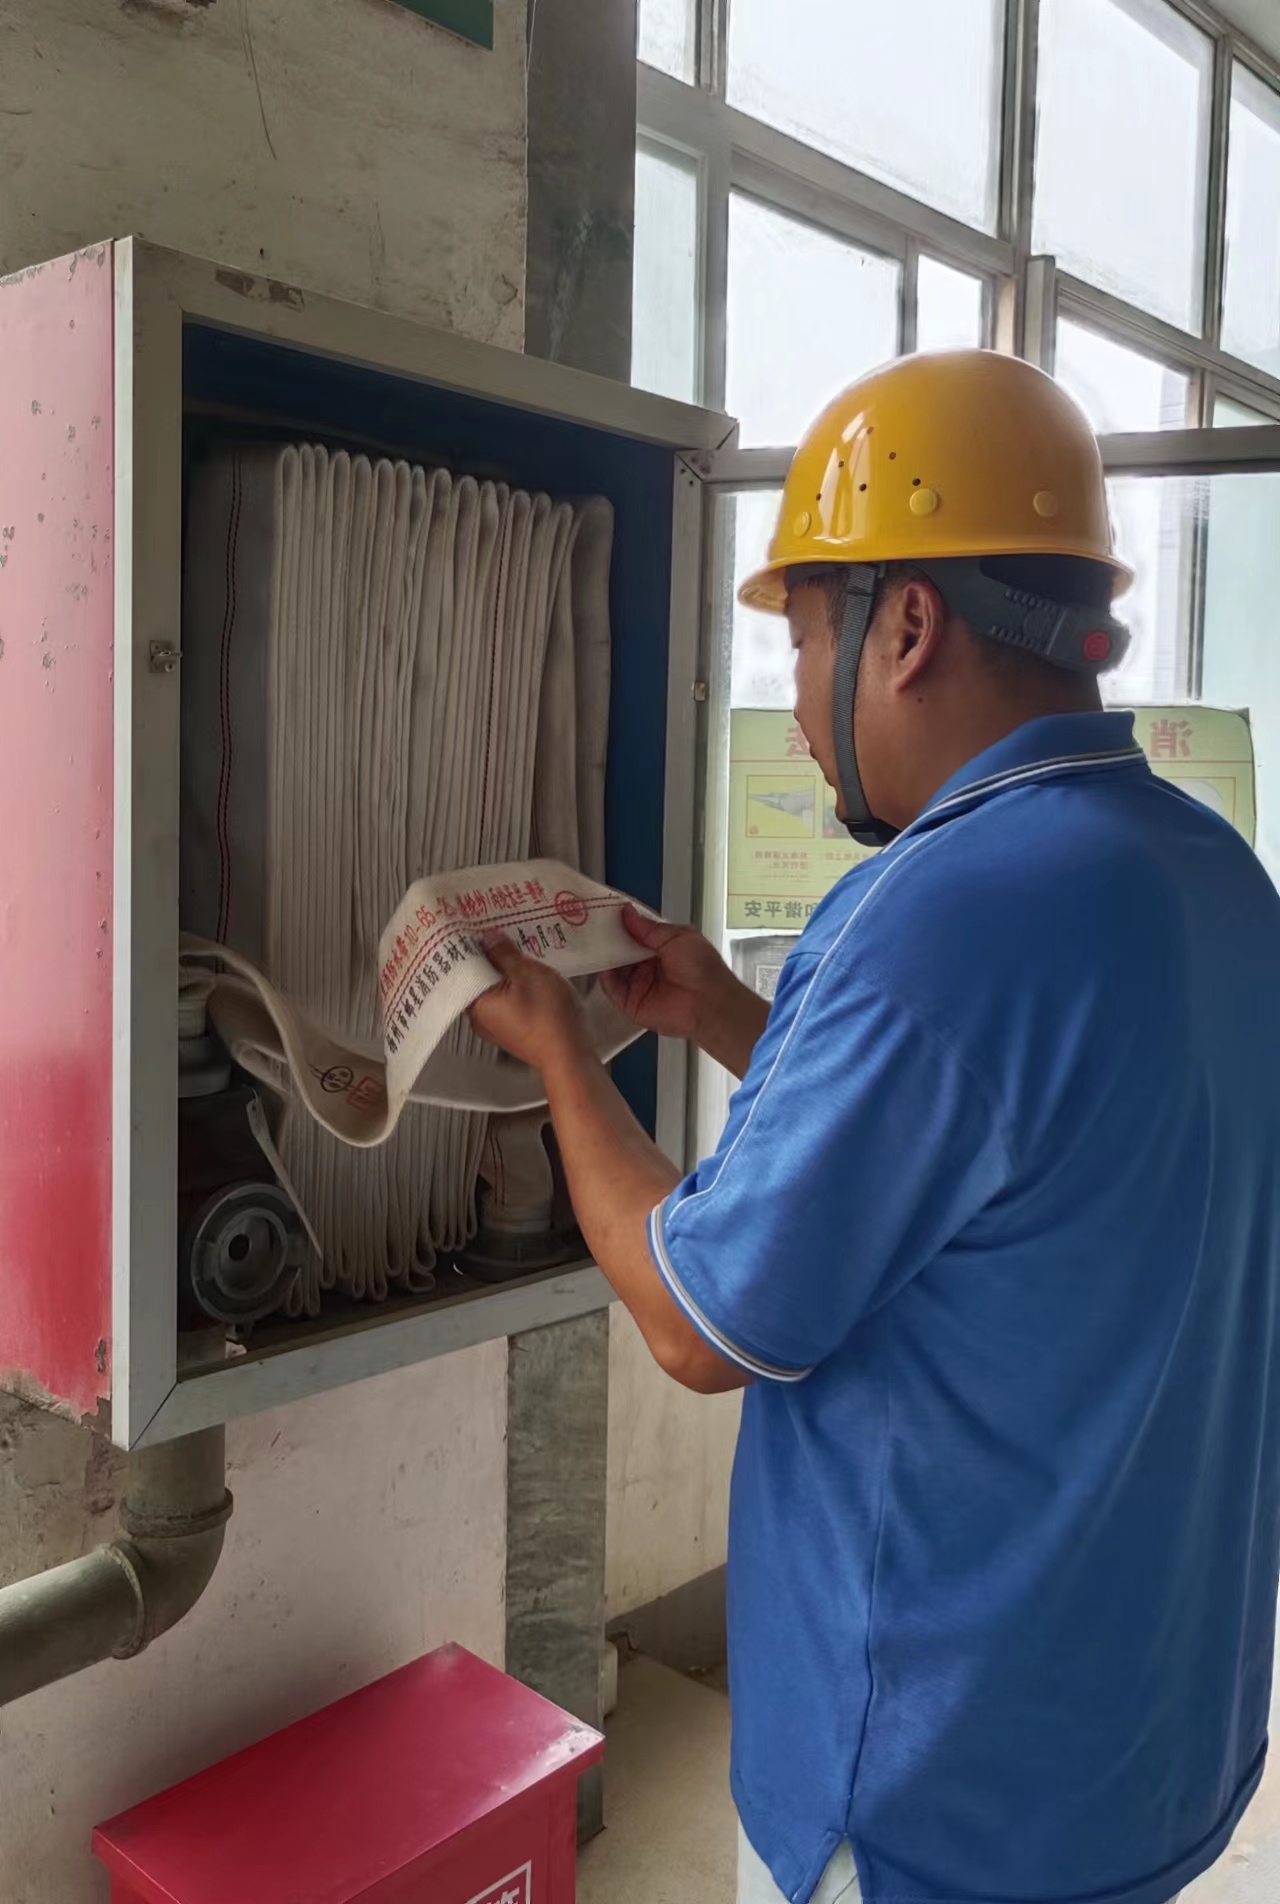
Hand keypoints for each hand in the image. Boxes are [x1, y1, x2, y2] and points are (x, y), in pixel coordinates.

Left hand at [468, 934, 589, 1073]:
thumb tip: (490, 939)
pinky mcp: (512, 1029)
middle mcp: (479, 1017)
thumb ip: (505, 954)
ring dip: (503, 971)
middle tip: (499, 934)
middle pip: (476, 977)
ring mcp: (496, 1025)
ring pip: (493, 989)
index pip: (460, 966)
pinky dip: (513, 987)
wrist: (570, 1054)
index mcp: (475, 1003)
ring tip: (517, 951)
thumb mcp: (528, 974)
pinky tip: (527, 976)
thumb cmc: (549, 1019)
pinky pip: (506, 1001)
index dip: (469, 943)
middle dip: (489, 956)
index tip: (475, 926)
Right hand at [599, 907, 732, 1044]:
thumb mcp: (677, 937)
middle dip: (610, 938)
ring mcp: (639, 984)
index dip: (622, 923)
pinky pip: (612, 989)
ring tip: (593, 941)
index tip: (607, 912)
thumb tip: (628, 912)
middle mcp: (649, 965)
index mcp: (663, 948)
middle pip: (621, 949)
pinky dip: (604, 977)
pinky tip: (601, 964)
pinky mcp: (631, 1003)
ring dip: (605, 956)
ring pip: (613, 968)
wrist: (708, 1003)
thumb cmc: (703, 968)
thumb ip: (649, 927)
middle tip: (594, 924)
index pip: (636, 933)